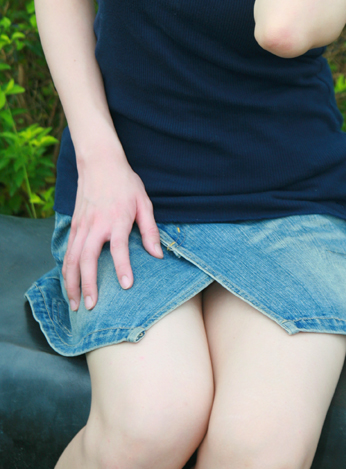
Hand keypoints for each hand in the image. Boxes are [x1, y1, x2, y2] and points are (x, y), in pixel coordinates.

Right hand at [62, 149, 163, 311]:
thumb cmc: (125, 183)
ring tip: (75, 303)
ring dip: (72, 282)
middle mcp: (96, 224)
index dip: (123, 267)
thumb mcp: (144, 202)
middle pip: (87, 258)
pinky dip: (66, 270)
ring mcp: (82, 225)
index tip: (126, 285)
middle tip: (91, 306)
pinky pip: (67, 251)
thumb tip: (157, 255)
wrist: (100, 162)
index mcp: (117, 218)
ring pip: (71, 258)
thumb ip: (150, 230)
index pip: (119, 247)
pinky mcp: (74, 225)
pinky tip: (69, 283)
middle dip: (88, 284)